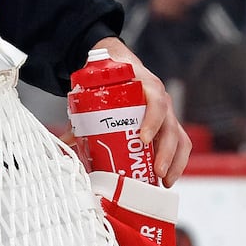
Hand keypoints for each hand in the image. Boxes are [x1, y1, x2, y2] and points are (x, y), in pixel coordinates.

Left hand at [91, 36, 190, 184]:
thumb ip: (82, 114)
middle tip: (156, 171)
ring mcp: (167, 114)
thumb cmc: (113, 79)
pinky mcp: (169, 126)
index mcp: (145, 85)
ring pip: (179, 138)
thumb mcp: (98, 90)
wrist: (122, 64)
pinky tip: (167, 180)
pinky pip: (180, 145)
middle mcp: (161, 100)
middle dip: (165, 151)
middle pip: (170, 126)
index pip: (155, 101)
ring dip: (174, 161)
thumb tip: (65, 140)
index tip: (143, 139)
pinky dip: (176, 163)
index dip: (152, 120)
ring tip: (163, 181)